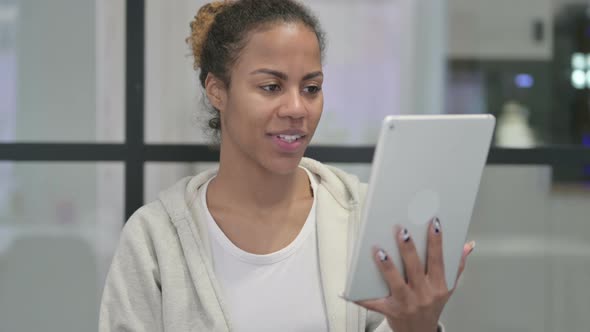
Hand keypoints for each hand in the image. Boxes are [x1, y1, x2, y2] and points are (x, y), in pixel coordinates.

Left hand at [355, 218, 474, 331]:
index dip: (437, 242)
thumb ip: (456, 266)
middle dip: (408, 249)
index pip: (438, 260)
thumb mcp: (447, 289)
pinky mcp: (389, 311)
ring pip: (396, 282)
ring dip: (387, 266)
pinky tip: (348, 289)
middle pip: (415, 268)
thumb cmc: (431, 307)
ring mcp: (406, 303)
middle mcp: (423, 294)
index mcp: (438, 287)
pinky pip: (374, 303)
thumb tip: (468, 245)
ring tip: (379, 250)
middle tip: (401, 230)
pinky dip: (361, 298)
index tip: (434, 224)